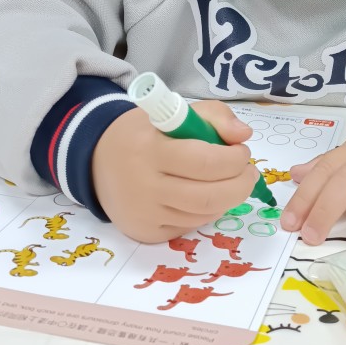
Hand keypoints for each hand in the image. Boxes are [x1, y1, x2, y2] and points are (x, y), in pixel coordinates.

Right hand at [92, 101, 259, 242]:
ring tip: (231, 181)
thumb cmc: (144, 133)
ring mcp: (144, 214)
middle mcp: (145, 186)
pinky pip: (189, 227)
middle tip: (248, 173)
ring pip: (204, 215)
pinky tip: (205, 196)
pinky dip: (207, 212)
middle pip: (210, 197)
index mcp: (151, 149)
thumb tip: (244, 134)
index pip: (206, 163)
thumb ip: (215, 115)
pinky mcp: (145, 232)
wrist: (97, 159)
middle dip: (241, 185)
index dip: (234, 159)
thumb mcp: (175, 112)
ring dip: (227, 199)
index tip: (242, 151)